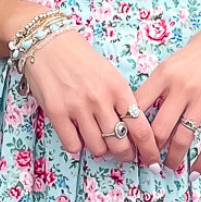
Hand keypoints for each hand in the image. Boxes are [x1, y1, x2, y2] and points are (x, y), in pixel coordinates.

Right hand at [19, 24, 161, 168]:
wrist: (49, 43)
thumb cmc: (82, 59)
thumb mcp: (110, 75)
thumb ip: (121, 101)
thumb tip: (132, 131)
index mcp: (118, 88)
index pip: (140, 128)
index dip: (148, 148)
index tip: (151, 158)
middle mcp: (100, 99)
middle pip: (120, 143)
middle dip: (126, 155)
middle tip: (125, 155)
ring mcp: (77, 107)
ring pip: (97, 148)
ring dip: (101, 150)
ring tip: (100, 143)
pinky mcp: (56, 112)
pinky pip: (73, 145)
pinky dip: (77, 146)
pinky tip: (78, 137)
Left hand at [132, 3, 200, 175]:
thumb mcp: (174, 62)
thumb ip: (159, 86)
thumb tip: (140, 115)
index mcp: (164, 74)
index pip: (138, 108)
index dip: (130, 131)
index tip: (129, 144)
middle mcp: (181, 87)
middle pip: (158, 130)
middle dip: (151, 152)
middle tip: (149, 162)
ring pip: (182, 139)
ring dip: (174, 159)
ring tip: (170, 167)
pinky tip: (195, 171)